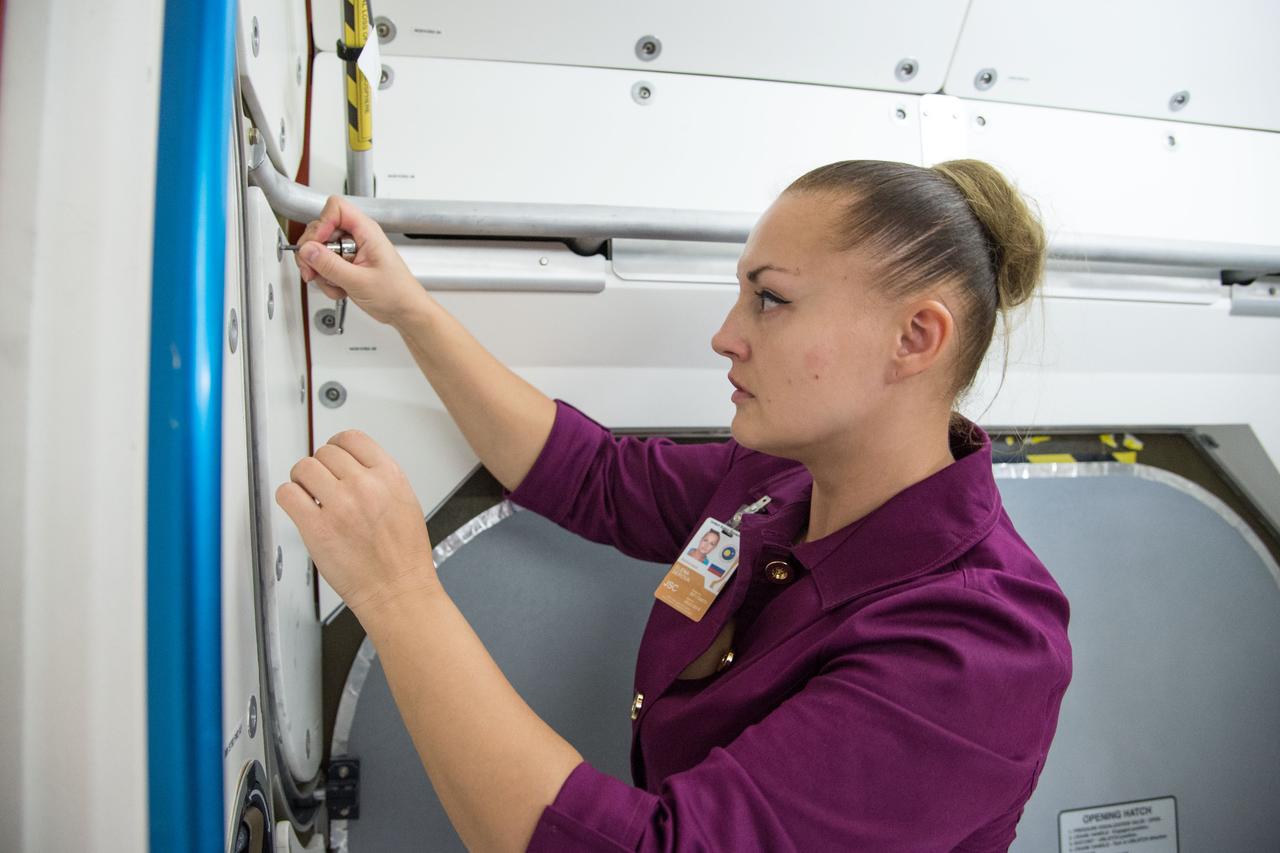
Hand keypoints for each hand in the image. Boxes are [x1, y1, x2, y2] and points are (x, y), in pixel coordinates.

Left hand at [276, 430, 439, 619]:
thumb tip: (350, 465)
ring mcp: (339, 506)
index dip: (337, 445)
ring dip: (302, 479)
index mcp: (389, 476)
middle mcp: (364, 486)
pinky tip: (300, 506)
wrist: (397, 590)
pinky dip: (289, 497)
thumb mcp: (405, 501)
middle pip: (324, 452)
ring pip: (303, 468)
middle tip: (322, 483)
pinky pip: (287, 494)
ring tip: (309, 493)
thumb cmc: (403, 555)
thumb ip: (379, 478)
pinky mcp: (316, 528)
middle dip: (321, 467)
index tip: (333, 455)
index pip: (351, 438)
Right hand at [294, 195, 431, 326]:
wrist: (405, 310)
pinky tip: (341, 289)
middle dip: (313, 253)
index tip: (316, 246)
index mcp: (366, 231)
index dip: (322, 224)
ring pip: (320, 251)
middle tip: (314, 271)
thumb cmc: (396, 294)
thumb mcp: (359, 281)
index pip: (336, 208)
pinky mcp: (347, 265)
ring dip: (321, 271)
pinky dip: (327, 280)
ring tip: (336, 284)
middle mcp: (357, 237)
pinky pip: (325, 266)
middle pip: (321, 230)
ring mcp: (351, 251)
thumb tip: (307, 250)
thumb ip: (330, 265)